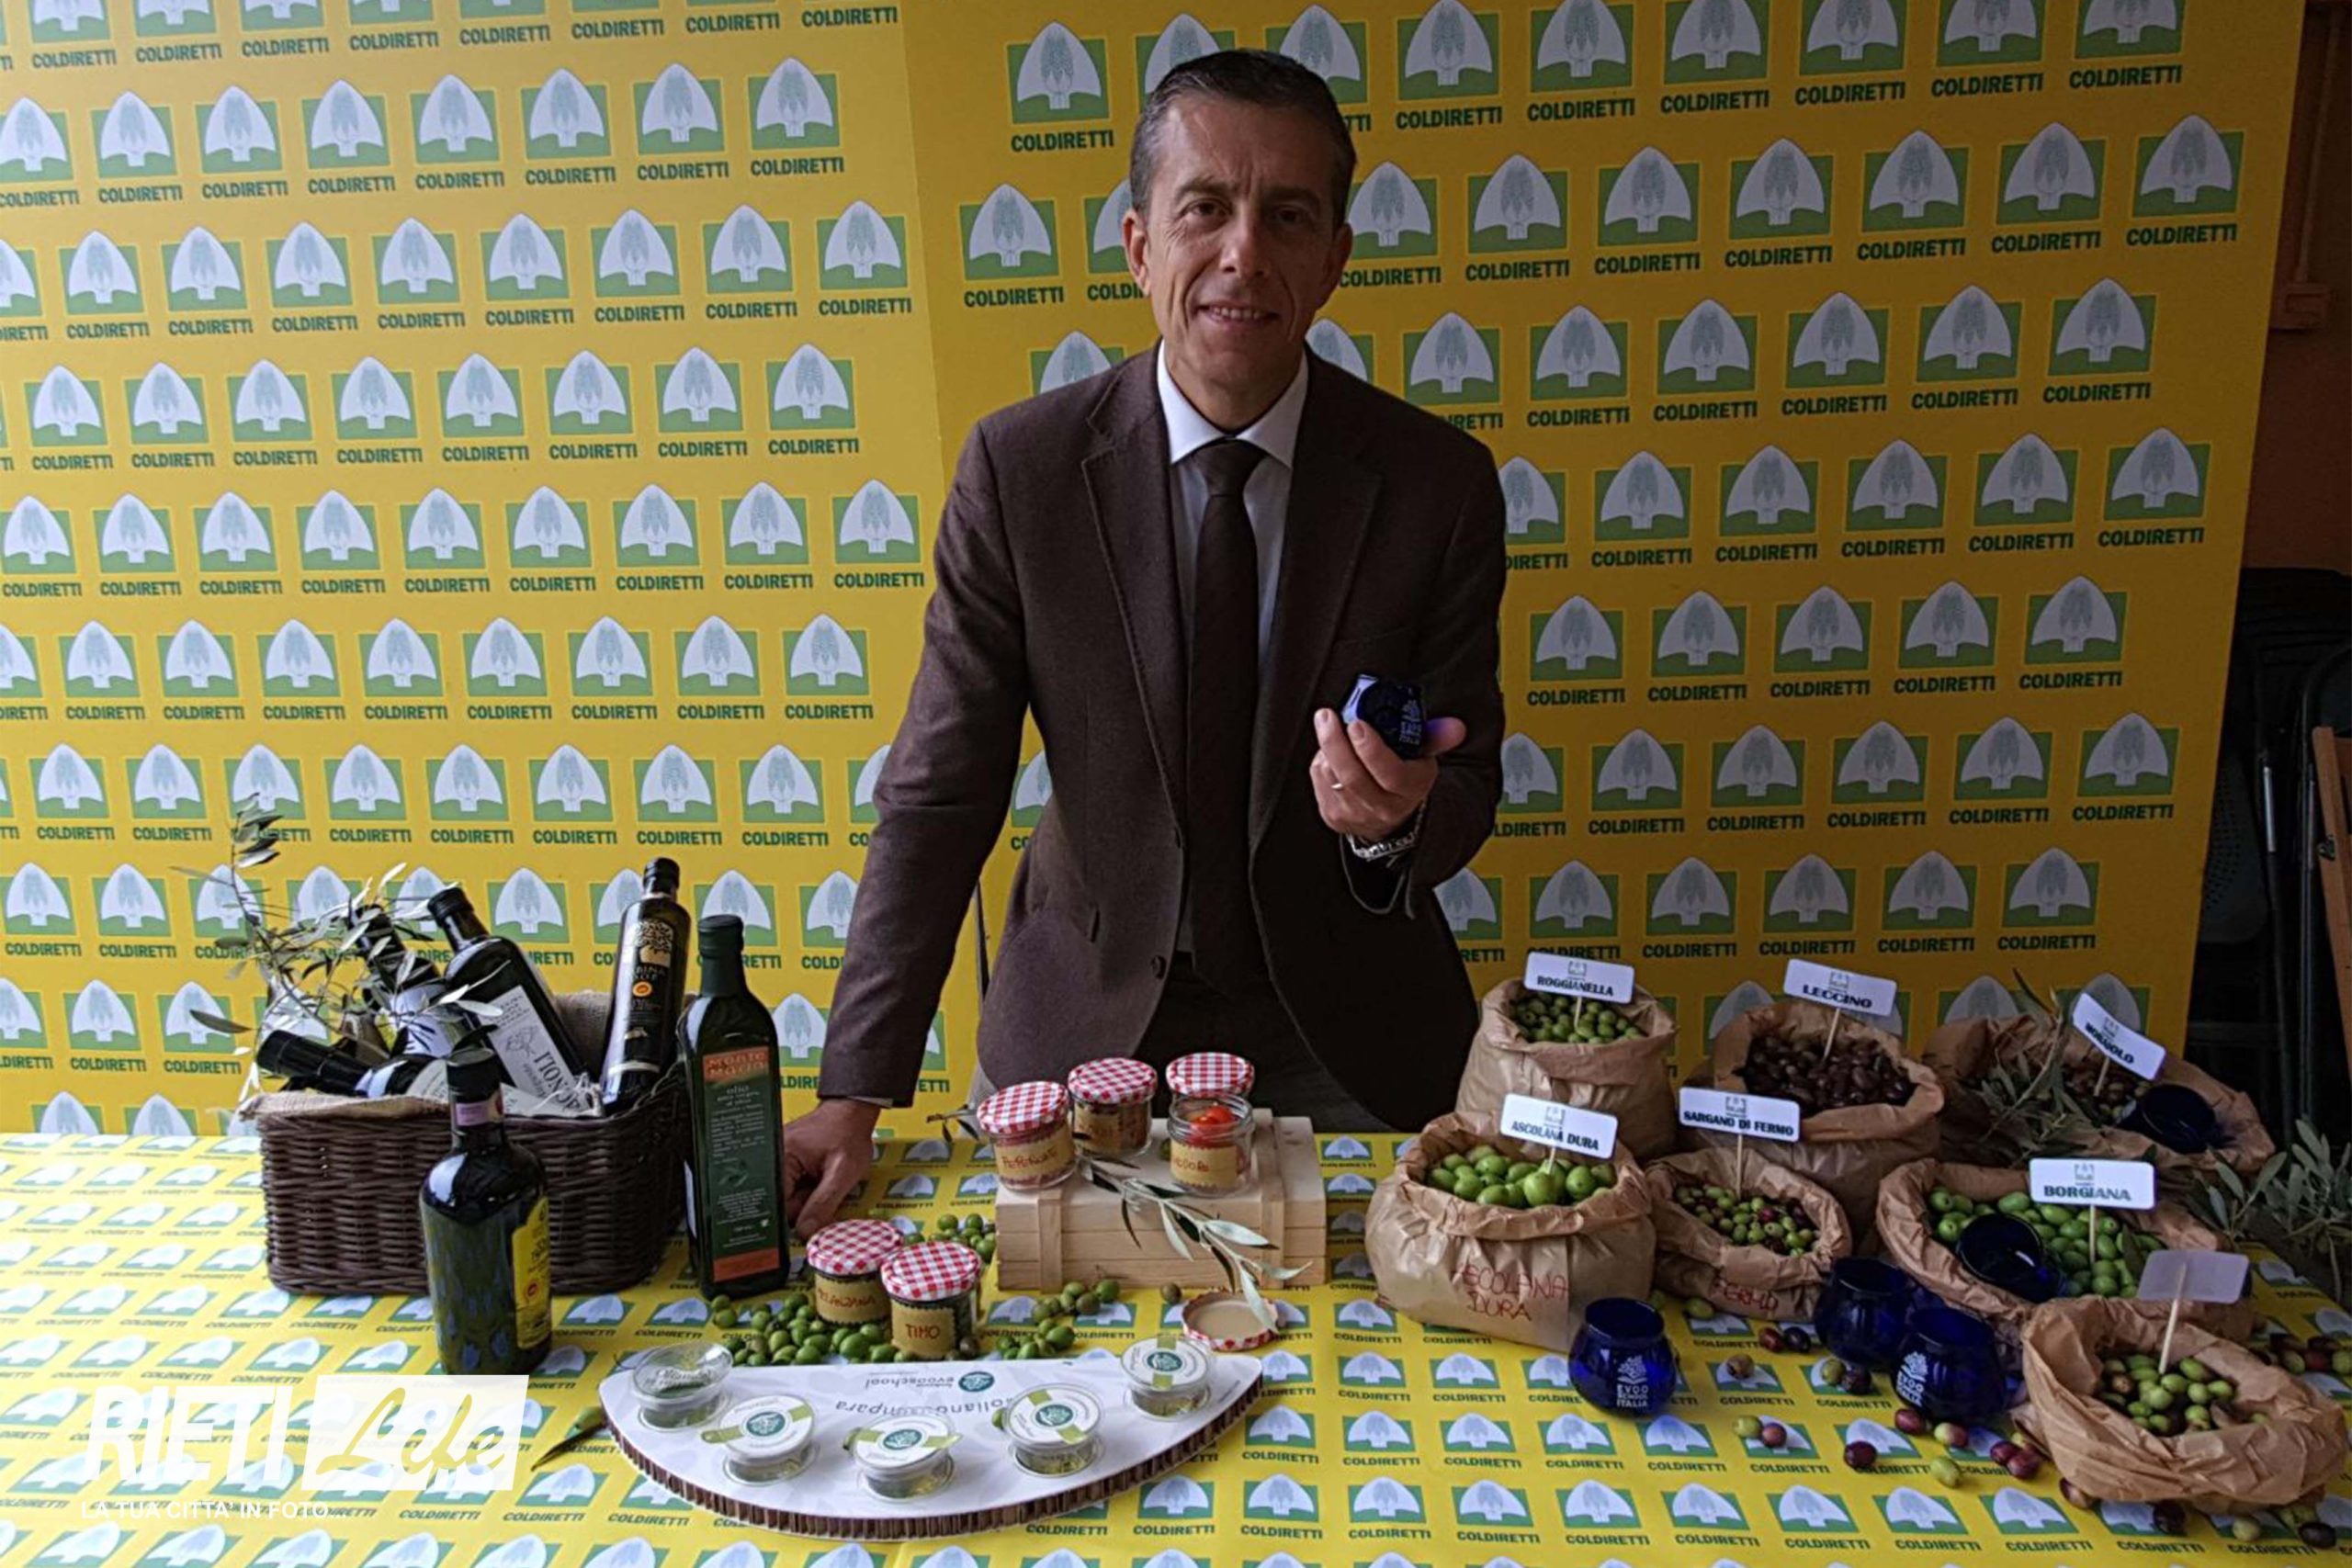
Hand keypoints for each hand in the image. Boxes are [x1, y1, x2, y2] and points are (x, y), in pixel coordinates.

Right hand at [781, 1097, 879, 1232]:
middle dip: (805, 1206)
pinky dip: (809, 1191)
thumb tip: (804, 1233)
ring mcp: (779, 1162)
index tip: (808, 1226)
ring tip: (825, 1180)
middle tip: (826, 1189)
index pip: (776, 1203)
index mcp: (779, 1157)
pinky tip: (821, 1179)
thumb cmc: (849, 1134)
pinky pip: (794, 1190)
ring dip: (808, 1199)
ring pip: (789, 1199)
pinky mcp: (788, 1165)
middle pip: (781, 1203)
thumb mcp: (842, 1173)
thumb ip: (823, 1204)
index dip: (793, 1217)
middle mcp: (773, 1159)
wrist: (853, 1113)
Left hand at [1309, 707, 1466, 839]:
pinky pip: (1319, 783)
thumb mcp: (1424, 757)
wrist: (1390, 817)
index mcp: (1410, 790)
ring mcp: (1355, 815)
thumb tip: (1456, 727)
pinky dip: (1320, 761)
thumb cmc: (1405, 776)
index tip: (1357, 723)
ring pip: (1332, 777)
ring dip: (1326, 747)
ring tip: (1328, 724)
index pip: (1391, 774)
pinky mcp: (1333, 816)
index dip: (1371, 749)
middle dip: (1336, 742)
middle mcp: (1383, 808)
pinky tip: (1327, 749)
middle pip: (1354, 777)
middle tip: (1327, 715)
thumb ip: (1437, 737)